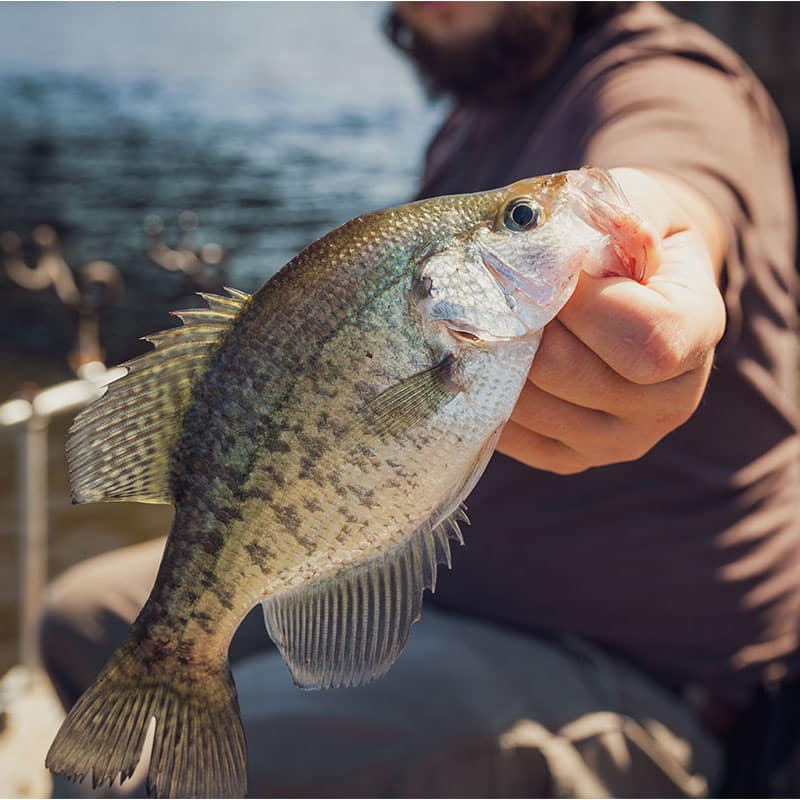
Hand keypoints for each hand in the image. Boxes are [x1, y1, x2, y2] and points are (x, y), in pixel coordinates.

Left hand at [497, 167, 726, 473]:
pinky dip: (485, 396)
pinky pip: (512, 437)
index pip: (644, 338)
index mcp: (698, 331)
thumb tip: (561, 247)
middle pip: (571, 374)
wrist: (627, 287)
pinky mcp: (571, 460)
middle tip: (497, 291)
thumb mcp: (632, 200)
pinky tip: (485, 360)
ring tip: (487, 321)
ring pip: (532, 408)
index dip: (582, 303)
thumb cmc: (622, 238)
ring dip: (495, 359)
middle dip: (523, 326)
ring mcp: (620, 441)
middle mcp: (670, 402)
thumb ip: (610, 213)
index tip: (548, 268)